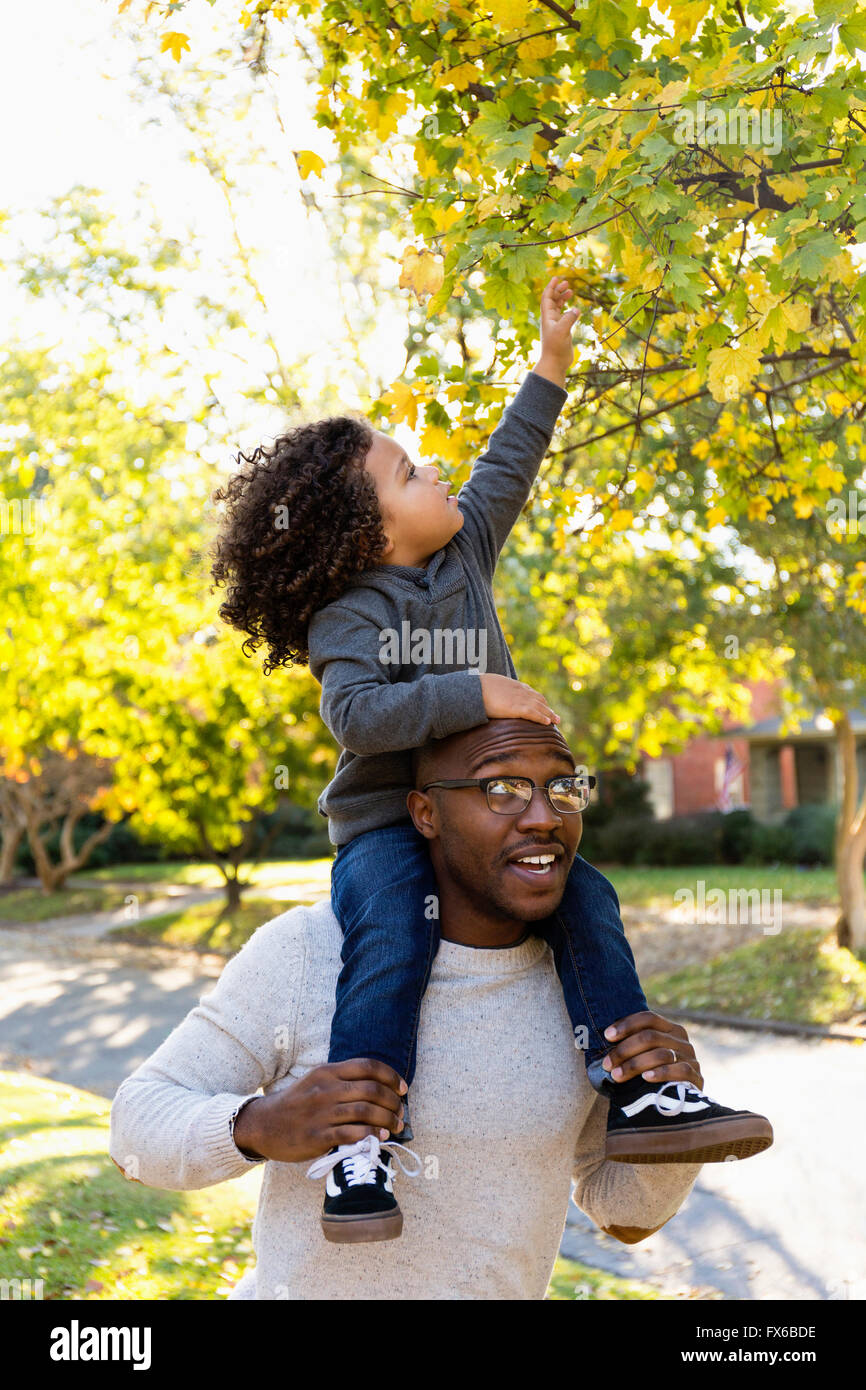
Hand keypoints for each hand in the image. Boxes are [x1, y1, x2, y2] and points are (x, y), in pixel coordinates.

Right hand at [231, 1058, 406, 1162]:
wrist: (263, 1125)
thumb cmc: (297, 1104)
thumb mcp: (316, 1082)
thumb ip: (343, 1080)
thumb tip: (380, 1088)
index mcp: (328, 1071)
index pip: (368, 1066)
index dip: (391, 1076)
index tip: (402, 1089)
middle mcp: (326, 1089)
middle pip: (372, 1089)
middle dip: (393, 1102)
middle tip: (401, 1112)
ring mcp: (321, 1113)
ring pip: (366, 1111)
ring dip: (387, 1120)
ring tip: (396, 1126)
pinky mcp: (317, 1137)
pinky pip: (352, 1133)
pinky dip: (370, 1135)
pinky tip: (378, 1138)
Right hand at [479, 672, 559, 725]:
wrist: (475, 687)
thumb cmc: (478, 687)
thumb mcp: (489, 686)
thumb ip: (494, 691)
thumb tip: (489, 697)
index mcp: (514, 685)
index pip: (531, 693)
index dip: (539, 701)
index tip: (544, 706)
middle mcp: (520, 691)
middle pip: (539, 700)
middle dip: (548, 708)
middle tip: (555, 716)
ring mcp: (519, 699)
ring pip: (540, 707)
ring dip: (549, 714)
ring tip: (556, 721)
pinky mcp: (516, 708)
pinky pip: (533, 713)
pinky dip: (542, 718)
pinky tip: (548, 723)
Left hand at [534, 275, 578, 385]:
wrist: (555, 363)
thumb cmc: (555, 347)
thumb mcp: (562, 330)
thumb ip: (569, 318)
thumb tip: (576, 309)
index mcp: (547, 317)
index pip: (547, 297)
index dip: (551, 287)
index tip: (556, 277)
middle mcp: (550, 319)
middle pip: (552, 300)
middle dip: (558, 290)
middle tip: (567, 283)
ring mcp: (556, 325)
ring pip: (558, 307)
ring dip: (563, 299)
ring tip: (570, 292)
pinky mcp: (562, 331)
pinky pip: (564, 316)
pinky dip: (569, 310)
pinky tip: (575, 309)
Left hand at [600, 1011, 703, 1088]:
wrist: (680, 1102)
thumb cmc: (654, 1075)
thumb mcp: (646, 1056)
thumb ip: (634, 1046)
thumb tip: (604, 1038)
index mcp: (669, 1029)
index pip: (648, 1018)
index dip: (626, 1025)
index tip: (607, 1036)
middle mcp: (681, 1040)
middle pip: (650, 1037)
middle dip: (624, 1050)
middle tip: (607, 1064)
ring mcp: (691, 1058)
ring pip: (660, 1054)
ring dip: (635, 1064)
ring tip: (617, 1075)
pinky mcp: (697, 1077)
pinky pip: (679, 1070)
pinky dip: (661, 1073)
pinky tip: (646, 1078)